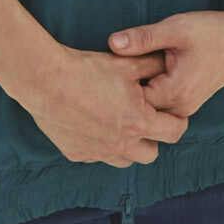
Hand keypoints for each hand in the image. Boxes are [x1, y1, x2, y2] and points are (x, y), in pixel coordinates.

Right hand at [12, 43, 188, 166]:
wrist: (46, 81)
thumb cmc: (88, 70)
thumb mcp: (126, 64)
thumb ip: (154, 66)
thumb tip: (171, 63)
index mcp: (138, 123)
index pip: (175, 132)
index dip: (177, 121)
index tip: (170, 112)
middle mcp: (121, 145)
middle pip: (151, 154)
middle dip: (153, 138)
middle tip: (143, 118)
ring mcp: (98, 153)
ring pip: (125, 160)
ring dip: (128, 146)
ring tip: (119, 123)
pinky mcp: (78, 154)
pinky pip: (98, 157)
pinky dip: (101, 145)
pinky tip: (93, 124)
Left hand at [109, 3, 223, 119]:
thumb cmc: (211, 31)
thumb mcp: (173, 29)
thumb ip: (142, 38)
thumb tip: (111, 43)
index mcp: (174, 94)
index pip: (131, 100)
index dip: (119, 82)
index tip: (113, 65)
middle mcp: (180, 108)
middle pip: (139, 106)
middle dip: (128, 87)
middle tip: (120, 64)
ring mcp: (186, 108)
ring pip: (150, 105)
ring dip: (141, 88)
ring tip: (136, 65)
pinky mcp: (188, 102)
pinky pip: (161, 102)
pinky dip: (152, 88)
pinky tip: (150, 69)